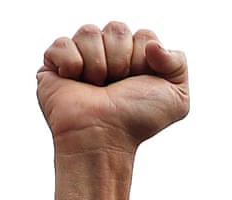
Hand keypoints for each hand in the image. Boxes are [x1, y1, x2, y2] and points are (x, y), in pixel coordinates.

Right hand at [37, 23, 188, 151]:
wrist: (104, 138)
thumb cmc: (136, 122)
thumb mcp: (176, 97)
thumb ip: (178, 62)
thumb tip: (152, 44)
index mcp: (135, 58)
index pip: (143, 35)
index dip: (142, 58)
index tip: (136, 83)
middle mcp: (108, 55)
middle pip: (116, 28)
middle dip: (120, 59)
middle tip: (115, 86)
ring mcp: (80, 57)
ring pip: (88, 31)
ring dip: (96, 63)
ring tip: (95, 87)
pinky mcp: (53, 63)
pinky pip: (63, 43)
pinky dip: (71, 64)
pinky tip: (75, 83)